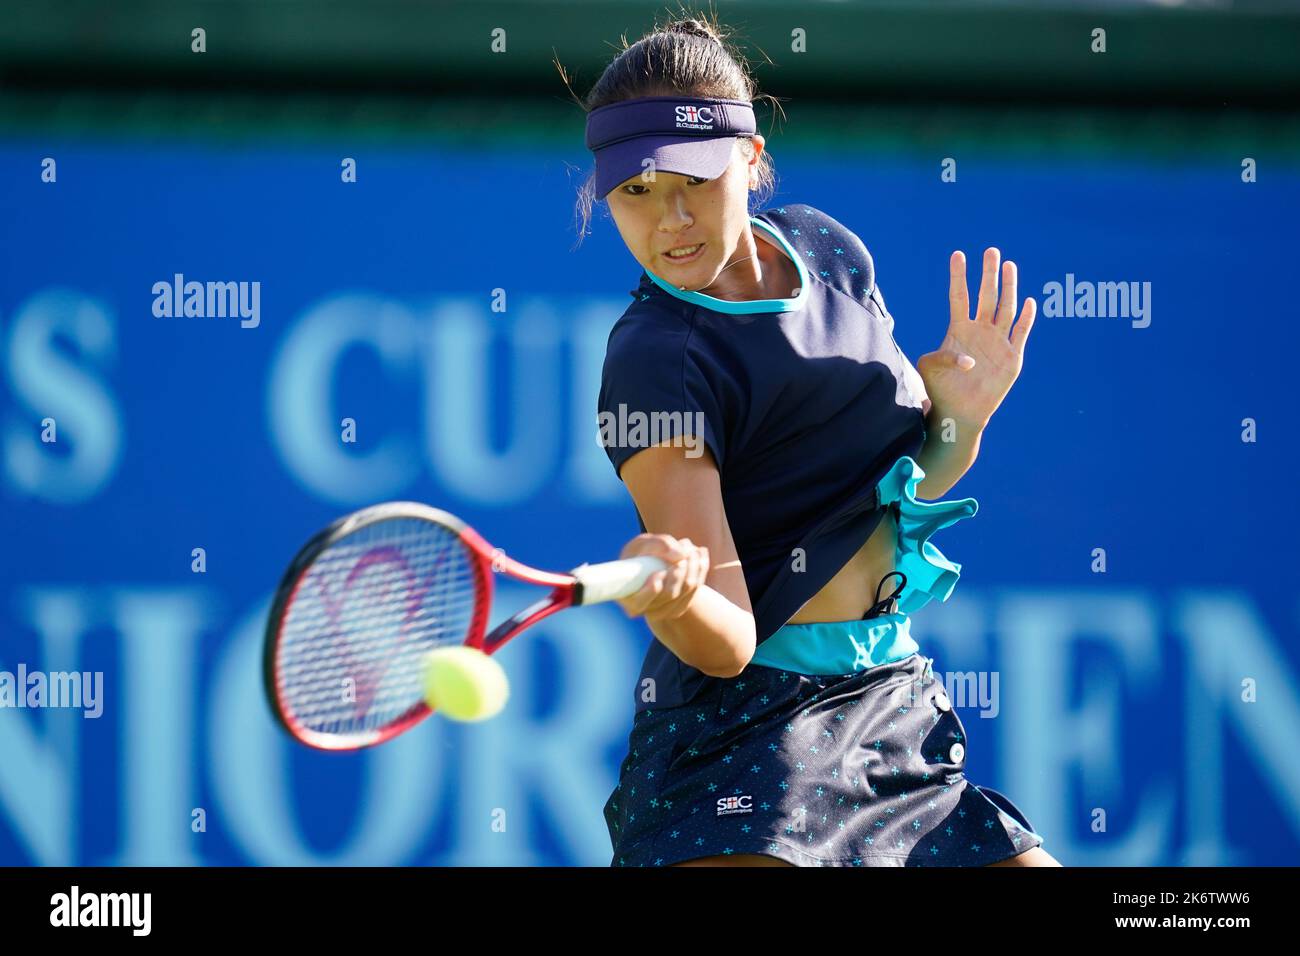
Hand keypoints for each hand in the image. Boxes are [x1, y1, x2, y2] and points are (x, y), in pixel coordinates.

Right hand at [614, 533, 709, 623]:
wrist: (653, 563)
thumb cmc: (641, 553)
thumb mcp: (642, 544)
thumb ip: (658, 545)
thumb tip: (681, 555)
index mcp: (630, 598)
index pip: (640, 602)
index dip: (651, 591)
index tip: (660, 573)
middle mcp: (648, 609)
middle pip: (670, 593)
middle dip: (679, 569)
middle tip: (682, 549)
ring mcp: (667, 611)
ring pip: (687, 589)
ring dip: (692, 564)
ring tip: (688, 545)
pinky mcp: (683, 605)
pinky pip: (697, 588)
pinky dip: (701, 568)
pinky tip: (700, 552)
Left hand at [916, 248, 1035, 430]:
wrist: (959, 411)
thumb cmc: (941, 389)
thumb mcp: (931, 368)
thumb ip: (943, 358)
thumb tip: (967, 360)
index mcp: (958, 329)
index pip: (959, 296)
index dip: (959, 276)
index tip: (958, 255)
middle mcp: (980, 330)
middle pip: (986, 296)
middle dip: (988, 274)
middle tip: (990, 251)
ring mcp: (997, 341)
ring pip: (1005, 308)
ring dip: (1008, 288)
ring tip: (1009, 265)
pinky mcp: (1012, 356)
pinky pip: (1020, 333)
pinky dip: (1025, 318)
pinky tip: (1028, 302)